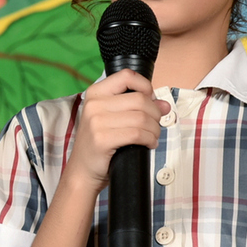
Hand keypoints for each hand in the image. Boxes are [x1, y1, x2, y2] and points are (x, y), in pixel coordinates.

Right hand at [66, 69, 170, 193]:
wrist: (82, 170)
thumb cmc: (100, 144)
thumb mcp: (113, 118)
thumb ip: (136, 107)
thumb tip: (164, 104)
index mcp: (96, 93)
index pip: (127, 76)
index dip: (146, 86)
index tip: (151, 100)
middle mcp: (94, 104)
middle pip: (140, 99)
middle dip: (155, 114)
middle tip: (155, 125)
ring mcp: (96, 122)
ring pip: (142, 118)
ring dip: (154, 129)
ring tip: (152, 136)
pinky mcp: (102, 139)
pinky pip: (137, 134)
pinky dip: (150, 139)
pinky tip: (148, 144)